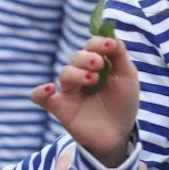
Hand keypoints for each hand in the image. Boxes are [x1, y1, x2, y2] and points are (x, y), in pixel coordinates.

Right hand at [32, 36, 137, 168]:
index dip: (98, 43)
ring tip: (93, 80)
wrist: (119, 134)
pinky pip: (41, 98)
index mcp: (97, 65)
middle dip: (87, 58)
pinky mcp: (61, 108)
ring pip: (65, 73)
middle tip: (99, 65)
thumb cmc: (123, 103)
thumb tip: (111, 35)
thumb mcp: (127, 77)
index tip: (109, 46)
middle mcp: (81, 75)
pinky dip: (40, 92)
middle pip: (77, 58)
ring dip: (77, 73)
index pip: (91, 46)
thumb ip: (120, 56)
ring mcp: (70, 91)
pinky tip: (49, 89)